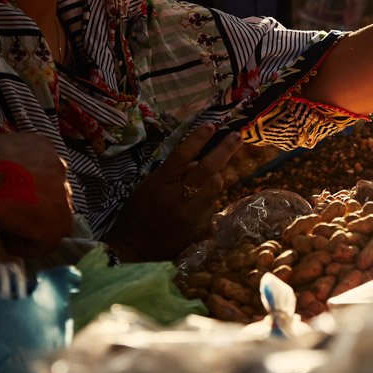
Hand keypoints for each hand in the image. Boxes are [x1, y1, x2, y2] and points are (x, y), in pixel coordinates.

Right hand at [0, 134, 73, 255]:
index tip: (11, 197)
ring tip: (6, 230)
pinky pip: (44, 243)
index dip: (31, 189)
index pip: (47, 173)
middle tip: (11, 214)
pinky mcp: (53, 223)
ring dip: (32, 228)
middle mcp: (58, 168)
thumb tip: (2, 177)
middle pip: (55, 195)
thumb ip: (9, 161)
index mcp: (43, 147)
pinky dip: (23, 246)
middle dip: (38, 208)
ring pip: (55, 220)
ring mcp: (60, 196)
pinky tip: (4, 239)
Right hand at [107, 124, 240, 261]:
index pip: (180, 157)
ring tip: (205, 179)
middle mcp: (175, 199)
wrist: (135, 246)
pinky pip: (212, 205)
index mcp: (158, 185)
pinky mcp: (198, 229)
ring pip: (215, 187)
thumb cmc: (139, 210)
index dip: (197, 140)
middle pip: (206, 169)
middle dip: (224, 150)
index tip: (211, 125)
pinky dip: (208, 199)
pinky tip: (197, 204)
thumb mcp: (148, 185)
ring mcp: (189, 215)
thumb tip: (199, 158)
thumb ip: (173, 172)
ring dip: (215, 177)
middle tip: (237, 136)